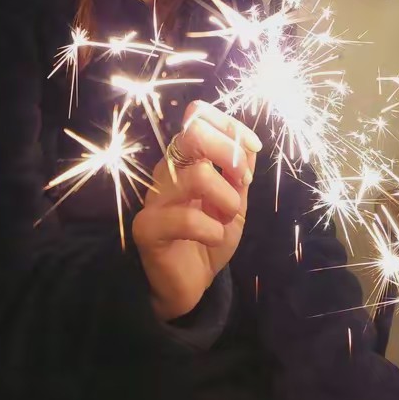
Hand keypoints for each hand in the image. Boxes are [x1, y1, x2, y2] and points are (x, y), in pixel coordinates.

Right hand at [132, 101, 262, 320]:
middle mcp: (166, 170)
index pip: (196, 115)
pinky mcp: (146, 227)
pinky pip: (186, 218)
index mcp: (185, 158)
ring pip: (197, 174)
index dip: (229, 125)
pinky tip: (213, 239)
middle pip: (192, 132)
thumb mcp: (235, 200)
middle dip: (229, 151)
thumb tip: (248, 142)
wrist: (188, 284)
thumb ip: (239, 171)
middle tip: (243, 179)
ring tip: (227, 218)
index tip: (252, 147)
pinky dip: (212, 230)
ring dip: (227, 198)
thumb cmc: (209, 235)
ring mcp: (153, 197)